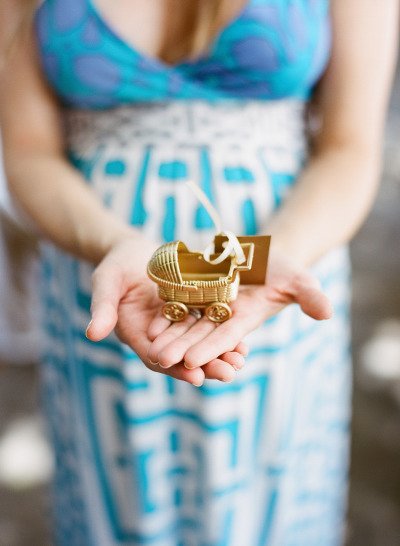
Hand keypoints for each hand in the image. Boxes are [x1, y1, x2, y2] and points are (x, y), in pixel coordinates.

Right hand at [85, 236, 247, 385]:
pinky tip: (243, 340)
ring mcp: (177, 323)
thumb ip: (102, 307)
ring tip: (240, 361)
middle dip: (206, 365)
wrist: (134, 250)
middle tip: (229, 374)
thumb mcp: (107, 282)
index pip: (156, 356)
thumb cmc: (115, 266)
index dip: (175, 367)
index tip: (195, 377)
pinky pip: (209, 323)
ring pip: (199, 342)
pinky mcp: (191, 308)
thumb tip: (92, 334)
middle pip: (183, 354)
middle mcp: (159, 334)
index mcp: (137, 333)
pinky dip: (224, 332)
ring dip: (220, 352)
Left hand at [146, 247, 331, 370]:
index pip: (226, 337)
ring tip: (148, 345)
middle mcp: (223, 316)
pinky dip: (165, 312)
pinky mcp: (196, 290)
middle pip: (199, 334)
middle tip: (159, 360)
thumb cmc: (284, 269)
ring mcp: (208, 304)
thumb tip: (327, 313)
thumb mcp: (299, 279)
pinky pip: (178, 301)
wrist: (263, 254)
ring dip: (168, 334)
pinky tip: (149, 321)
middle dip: (180, 348)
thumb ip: (310, 295)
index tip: (191, 360)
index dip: (209, 348)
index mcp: (245, 319)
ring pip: (185, 322)